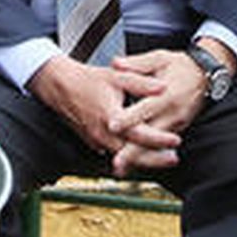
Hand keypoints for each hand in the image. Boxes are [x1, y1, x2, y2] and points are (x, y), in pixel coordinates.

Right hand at [28, 55, 165, 156]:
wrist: (60, 86)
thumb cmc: (88, 80)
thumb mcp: (118, 76)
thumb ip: (142, 83)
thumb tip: (163, 87)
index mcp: (110, 117)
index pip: (139, 134)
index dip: (158, 139)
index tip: (176, 140)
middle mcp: (102, 134)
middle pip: (131, 153)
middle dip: (154, 159)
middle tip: (173, 159)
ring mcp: (96, 141)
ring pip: (123, 156)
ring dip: (143, 160)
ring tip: (164, 160)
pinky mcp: (93, 143)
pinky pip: (113, 153)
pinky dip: (129, 155)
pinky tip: (143, 154)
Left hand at [106, 49, 209, 173]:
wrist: (206, 75)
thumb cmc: (180, 65)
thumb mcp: (159, 58)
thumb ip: (137, 63)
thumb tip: (115, 63)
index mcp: (166, 95)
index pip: (144, 109)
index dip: (128, 118)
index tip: (111, 126)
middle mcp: (172, 113)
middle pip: (149, 136)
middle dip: (132, 152)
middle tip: (116, 164)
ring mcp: (177, 124)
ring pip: (156, 145)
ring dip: (138, 158)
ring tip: (120, 169)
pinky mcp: (178, 129)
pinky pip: (161, 145)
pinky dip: (148, 155)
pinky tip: (132, 163)